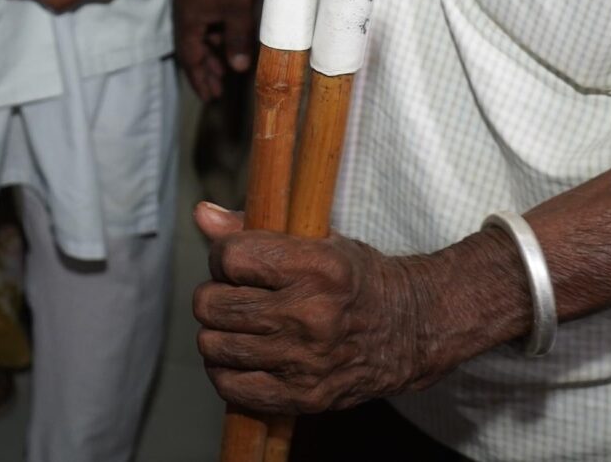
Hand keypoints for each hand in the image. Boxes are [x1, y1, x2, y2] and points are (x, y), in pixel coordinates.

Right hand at [174, 0, 262, 100]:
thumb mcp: (238, 8)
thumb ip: (237, 39)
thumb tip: (237, 68)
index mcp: (188, 20)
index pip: (190, 59)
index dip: (200, 80)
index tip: (209, 98)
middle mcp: (184, 11)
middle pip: (192, 48)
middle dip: (205, 70)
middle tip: (218, 90)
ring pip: (199, 33)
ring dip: (211, 52)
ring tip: (226, 67)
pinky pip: (204, 19)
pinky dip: (214, 33)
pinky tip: (227, 36)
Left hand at [192, 204, 448, 415]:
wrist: (409, 331)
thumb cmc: (353, 279)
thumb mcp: (317, 240)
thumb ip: (253, 227)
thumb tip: (201, 213)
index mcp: (317, 267)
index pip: (230, 258)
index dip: (222, 257)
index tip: (235, 263)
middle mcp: (311, 315)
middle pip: (213, 305)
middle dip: (213, 296)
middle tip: (234, 296)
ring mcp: (307, 361)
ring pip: (215, 346)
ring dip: (217, 333)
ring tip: (239, 326)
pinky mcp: (304, 397)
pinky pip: (231, 387)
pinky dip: (225, 371)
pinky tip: (243, 357)